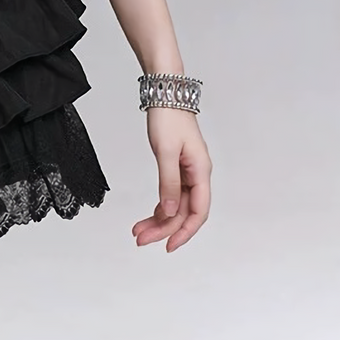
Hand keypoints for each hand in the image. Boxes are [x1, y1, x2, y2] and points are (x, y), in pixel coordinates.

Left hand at [132, 107, 211, 251]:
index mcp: (201, 171)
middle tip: (140, 239)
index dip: (185, 231)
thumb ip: (168, 183)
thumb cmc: (168, 117)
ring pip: (176, 204)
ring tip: (138, 231)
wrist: (166, 94)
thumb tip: (168, 212)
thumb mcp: (165, 152)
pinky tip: (149, 216)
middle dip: (163, 228)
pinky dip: (160, 206)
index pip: (198, 211)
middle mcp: (197, 174)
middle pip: (184, 211)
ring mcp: (188, 171)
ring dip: (159, 219)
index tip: (168, 245)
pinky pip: (172, 194)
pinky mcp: (178, 166)